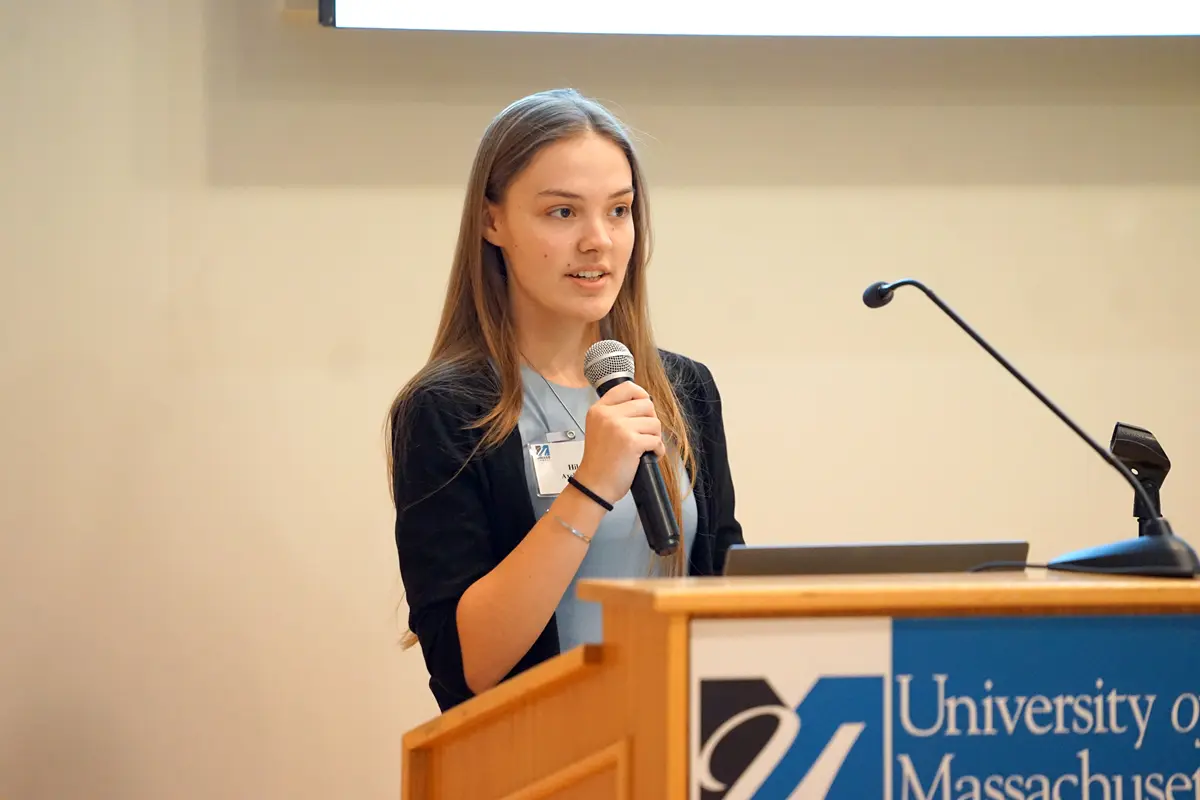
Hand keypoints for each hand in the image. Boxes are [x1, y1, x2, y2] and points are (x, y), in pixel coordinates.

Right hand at [572, 381, 664, 504]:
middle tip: (645, 434)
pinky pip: (656, 440)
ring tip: (645, 447)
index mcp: (599, 409)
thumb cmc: (599, 462)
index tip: (644, 407)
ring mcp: (619, 427)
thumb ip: (615, 414)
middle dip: (651, 420)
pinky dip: (657, 450)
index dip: (641, 395)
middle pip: (646, 404)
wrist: (594, 485)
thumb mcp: (599, 429)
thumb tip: (645, 404)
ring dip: (654, 436)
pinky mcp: (631, 442)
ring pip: (654, 423)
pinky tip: (649, 456)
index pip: (626, 387)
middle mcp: (608, 415)